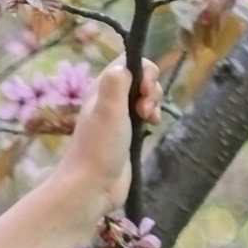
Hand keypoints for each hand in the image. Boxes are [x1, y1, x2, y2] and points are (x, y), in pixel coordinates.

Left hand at [54, 50, 162, 204]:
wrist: (93, 185)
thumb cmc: (100, 146)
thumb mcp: (108, 109)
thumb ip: (117, 82)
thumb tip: (126, 65)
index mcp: (102, 88)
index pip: (128, 62)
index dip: (144, 70)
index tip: (145, 89)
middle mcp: (110, 99)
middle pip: (140, 79)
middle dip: (152, 89)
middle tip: (146, 110)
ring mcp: (119, 117)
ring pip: (145, 97)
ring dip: (154, 104)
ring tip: (150, 120)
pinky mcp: (128, 134)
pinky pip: (145, 115)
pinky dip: (152, 117)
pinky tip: (152, 128)